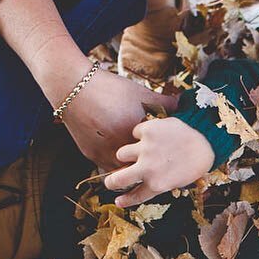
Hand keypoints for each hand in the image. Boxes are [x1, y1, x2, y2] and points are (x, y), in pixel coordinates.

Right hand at [0, 0, 177, 169]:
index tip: (173, 157)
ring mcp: (103, 154)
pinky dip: (115, 164)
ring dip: (131, 169)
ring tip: (141, 166)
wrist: (72, 86)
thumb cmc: (110, 88)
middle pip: (141, 168)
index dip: (165, 157)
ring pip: (122, 171)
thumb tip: (185, 103)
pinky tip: (122, 158)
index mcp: (138, 136)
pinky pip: (107, 166)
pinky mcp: (90, 154)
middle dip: (150, 169)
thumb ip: (165, 101)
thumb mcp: (140, 93)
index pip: (157, 155)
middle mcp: (120, 149)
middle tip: (159, 167)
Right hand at [103, 117, 213, 207]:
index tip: (118, 201)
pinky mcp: (147, 131)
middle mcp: (148, 169)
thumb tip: (143, 185)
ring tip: (139, 151)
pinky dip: (141, 134)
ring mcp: (145, 149)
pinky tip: (154, 134)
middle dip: (111, 182)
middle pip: (116, 180)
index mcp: (157, 185)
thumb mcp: (179, 181)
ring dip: (127, 154)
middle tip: (111, 180)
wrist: (207, 137)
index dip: (125, 200)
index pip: (135, 196)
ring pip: (121, 154)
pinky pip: (135, 133)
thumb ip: (159, 183)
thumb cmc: (196, 161)